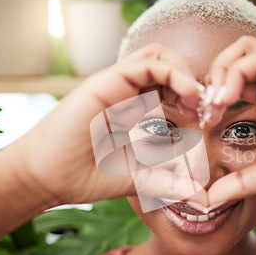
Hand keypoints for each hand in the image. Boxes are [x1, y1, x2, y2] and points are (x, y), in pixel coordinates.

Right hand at [3, 44, 203, 205]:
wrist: (48, 179)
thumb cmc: (87, 177)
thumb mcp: (142, 180)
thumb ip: (171, 183)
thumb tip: (202, 198)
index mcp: (135, 108)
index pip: (172, 86)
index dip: (195, 97)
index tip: (207, 120)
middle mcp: (127, 92)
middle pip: (169, 65)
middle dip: (195, 82)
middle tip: (208, 108)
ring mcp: (117, 85)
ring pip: (159, 56)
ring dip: (185, 73)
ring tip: (197, 100)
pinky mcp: (106, 82)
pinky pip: (146, 63)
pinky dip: (172, 73)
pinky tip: (186, 95)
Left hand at [204, 36, 255, 203]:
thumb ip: (241, 181)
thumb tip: (209, 198)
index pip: (233, 81)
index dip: (212, 95)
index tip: (203, 120)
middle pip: (234, 58)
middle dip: (210, 80)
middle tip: (204, 109)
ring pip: (243, 49)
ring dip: (220, 71)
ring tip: (214, 103)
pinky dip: (234, 72)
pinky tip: (226, 98)